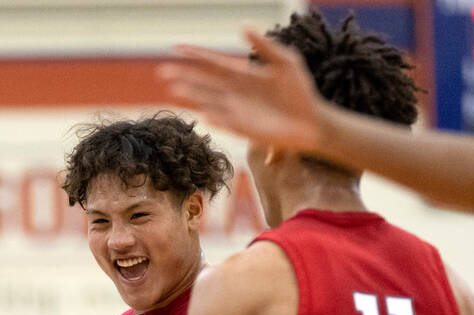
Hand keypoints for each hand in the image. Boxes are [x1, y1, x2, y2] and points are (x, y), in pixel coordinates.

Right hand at [156, 31, 322, 152]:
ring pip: (208, 101)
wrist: (311, 121)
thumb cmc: (300, 91)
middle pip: (203, 82)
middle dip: (183, 75)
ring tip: (175, 89)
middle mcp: (234, 92)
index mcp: (242, 74)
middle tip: (162, 70)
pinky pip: (224, 122)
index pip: (212, 62)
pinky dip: (214, 118)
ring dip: (192, 95)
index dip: (194, 54)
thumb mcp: (286, 62)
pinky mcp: (242, 129)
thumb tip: (243, 26)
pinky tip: (203, 114)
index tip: (174, 47)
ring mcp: (236, 111)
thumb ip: (265, 46)